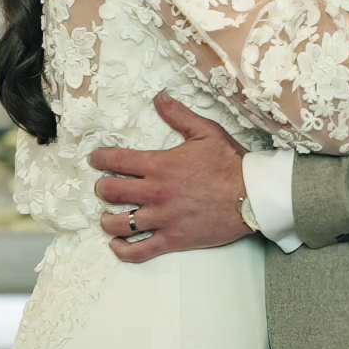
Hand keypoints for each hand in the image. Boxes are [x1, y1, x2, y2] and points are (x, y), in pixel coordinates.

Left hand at [89, 92, 250, 263]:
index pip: (115, 161)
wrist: (253, 196)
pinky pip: (139, 251)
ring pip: (118, 224)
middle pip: (110, 192)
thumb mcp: (206, 131)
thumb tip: (159, 97)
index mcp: (160, 165)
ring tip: (107, 216)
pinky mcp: (172, 239)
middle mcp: (155, 192)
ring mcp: (162, 218)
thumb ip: (178, 115)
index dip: (99, 159)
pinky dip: (123, 250)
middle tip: (104, 187)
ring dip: (106, 220)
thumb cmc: (230, 164)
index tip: (95, 160)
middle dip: (101, 188)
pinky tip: (119, 244)